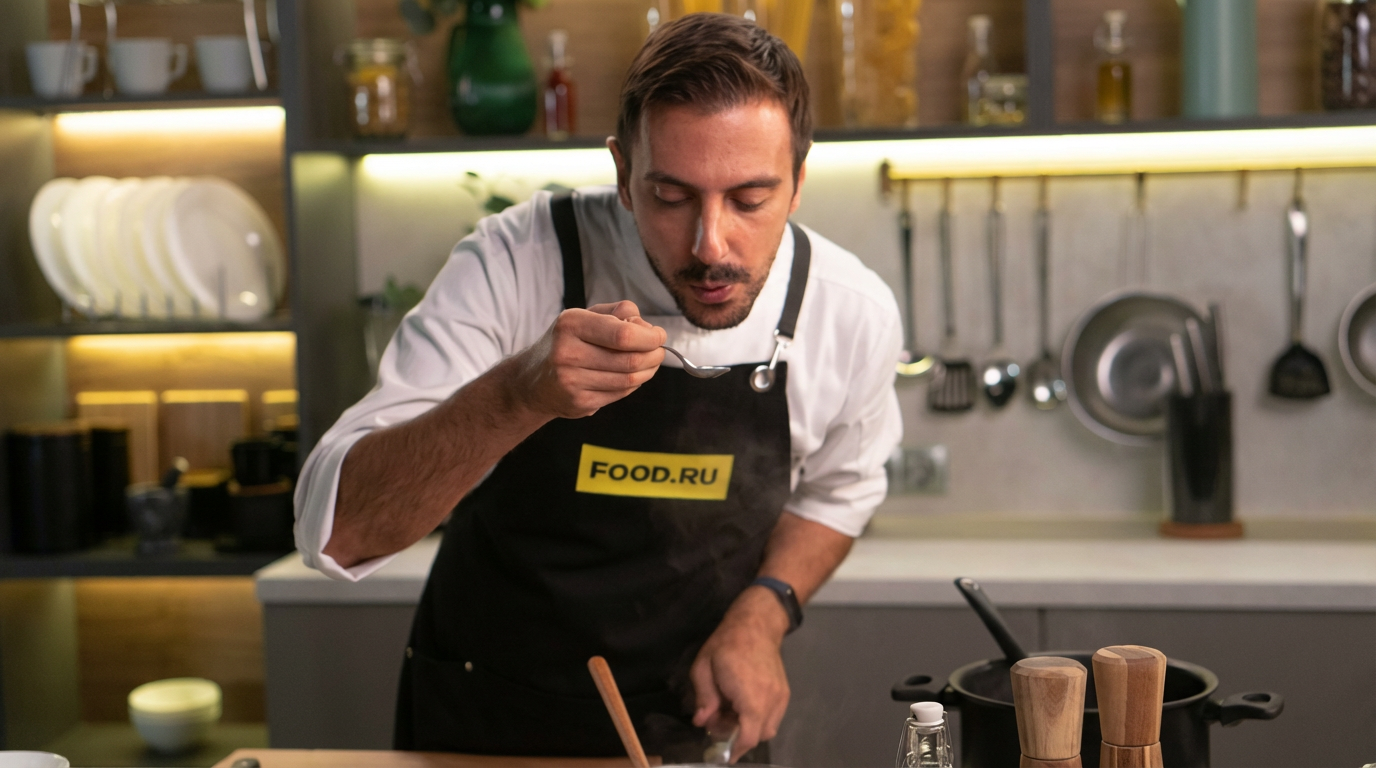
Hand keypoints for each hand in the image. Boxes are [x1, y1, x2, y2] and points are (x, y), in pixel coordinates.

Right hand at [514, 300, 665, 418]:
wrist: (532, 381)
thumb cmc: (567, 342)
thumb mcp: (585, 317)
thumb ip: (618, 313)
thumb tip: (648, 328)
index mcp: (571, 324)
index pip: (623, 334)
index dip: (650, 337)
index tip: (659, 336)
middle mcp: (567, 352)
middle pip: (630, 360)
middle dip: (654, 356)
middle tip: (659, 352)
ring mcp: (572, 381)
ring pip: (628, 379)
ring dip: (647, 371)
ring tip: (649, 363)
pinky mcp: (579, 402)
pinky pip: (620, 394)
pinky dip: (632, 385)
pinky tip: (630, 376)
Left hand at [690, 587, 790, 761]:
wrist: (756, 624)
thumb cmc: (726, 643)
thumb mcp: (704, 667)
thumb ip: (703, 699)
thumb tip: (702, 722)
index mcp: (750, 694)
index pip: (748, 736)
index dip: (734, 749)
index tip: (721, 752)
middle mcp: (771, 699)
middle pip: (757, 736)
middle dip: (737, 736)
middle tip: (718, 720)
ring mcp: (781, 697)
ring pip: (768, 729)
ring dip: (748, 728)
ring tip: (730, 710)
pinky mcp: (785, 693)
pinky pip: (774, 718)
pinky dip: (759, 719)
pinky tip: (743, 704)